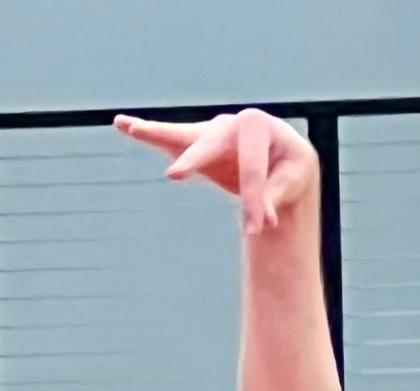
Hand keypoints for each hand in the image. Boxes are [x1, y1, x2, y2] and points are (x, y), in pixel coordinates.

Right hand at [113, 108, 318, 233]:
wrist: (280, 157)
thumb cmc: (288, 168)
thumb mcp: (292, 180)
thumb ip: (276, 196)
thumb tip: (266, 221)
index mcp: (258, 127)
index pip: (252, 170)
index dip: (254, 201)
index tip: (254, 231)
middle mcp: (229, 124)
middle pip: (211, 144)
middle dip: (195, 160)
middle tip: (175, 175)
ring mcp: (210, 134)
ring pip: (182, 136)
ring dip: (155, 133)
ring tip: (129, 127)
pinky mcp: (196, 146)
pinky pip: (169, 140)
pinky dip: (148, 134)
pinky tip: (123, 124)